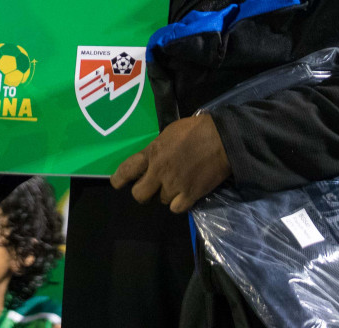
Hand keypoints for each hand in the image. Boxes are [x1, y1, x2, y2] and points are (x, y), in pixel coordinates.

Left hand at [110, 111, 229, 213]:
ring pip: (161, 201)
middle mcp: (159, 172)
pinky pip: (177, 208)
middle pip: (139, 194)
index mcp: (152, 153)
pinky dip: (180, 203)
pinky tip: (185, 195)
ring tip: (176, 185)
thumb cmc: (195, 130)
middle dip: (143, 192)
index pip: (127, 169)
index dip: (118, 179)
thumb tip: (152, 158)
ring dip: (166, 195)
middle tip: (151, 188)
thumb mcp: (168, 134)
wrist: (221, 139)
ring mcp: (174, 185)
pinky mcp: (190, 195)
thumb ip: (156, 149)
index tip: (117, 183)